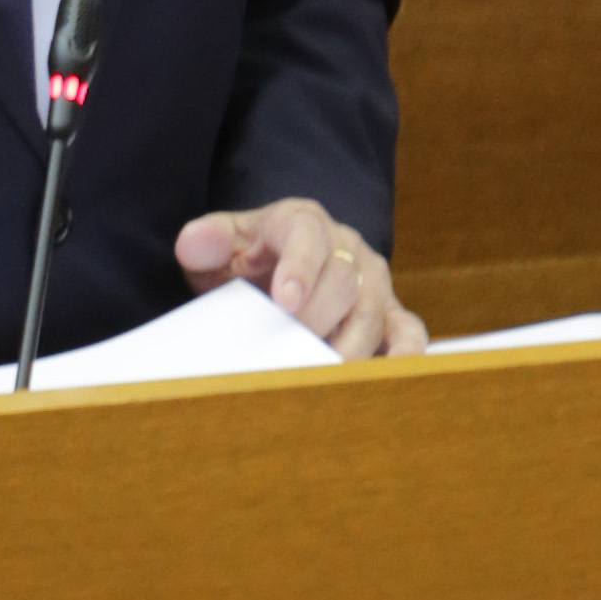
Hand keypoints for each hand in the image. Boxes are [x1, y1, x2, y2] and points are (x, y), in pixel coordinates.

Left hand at [174, 199, 427, 358]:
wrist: (278, 264)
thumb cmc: (250, 258)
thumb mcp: (223, 245)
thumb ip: (206, 241)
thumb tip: (192, 242)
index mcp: (302, 221)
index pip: (306, 237)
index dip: (299, 267)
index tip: (285, 300)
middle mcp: (346, 247)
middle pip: (344, 280)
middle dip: (318, 318)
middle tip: (292, 352)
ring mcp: (373, 280)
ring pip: (372, 312)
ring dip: (349, 346)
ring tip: (322, 377)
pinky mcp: (390, 312)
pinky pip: (408, 330)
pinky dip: (405, 353)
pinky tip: (388, 378)